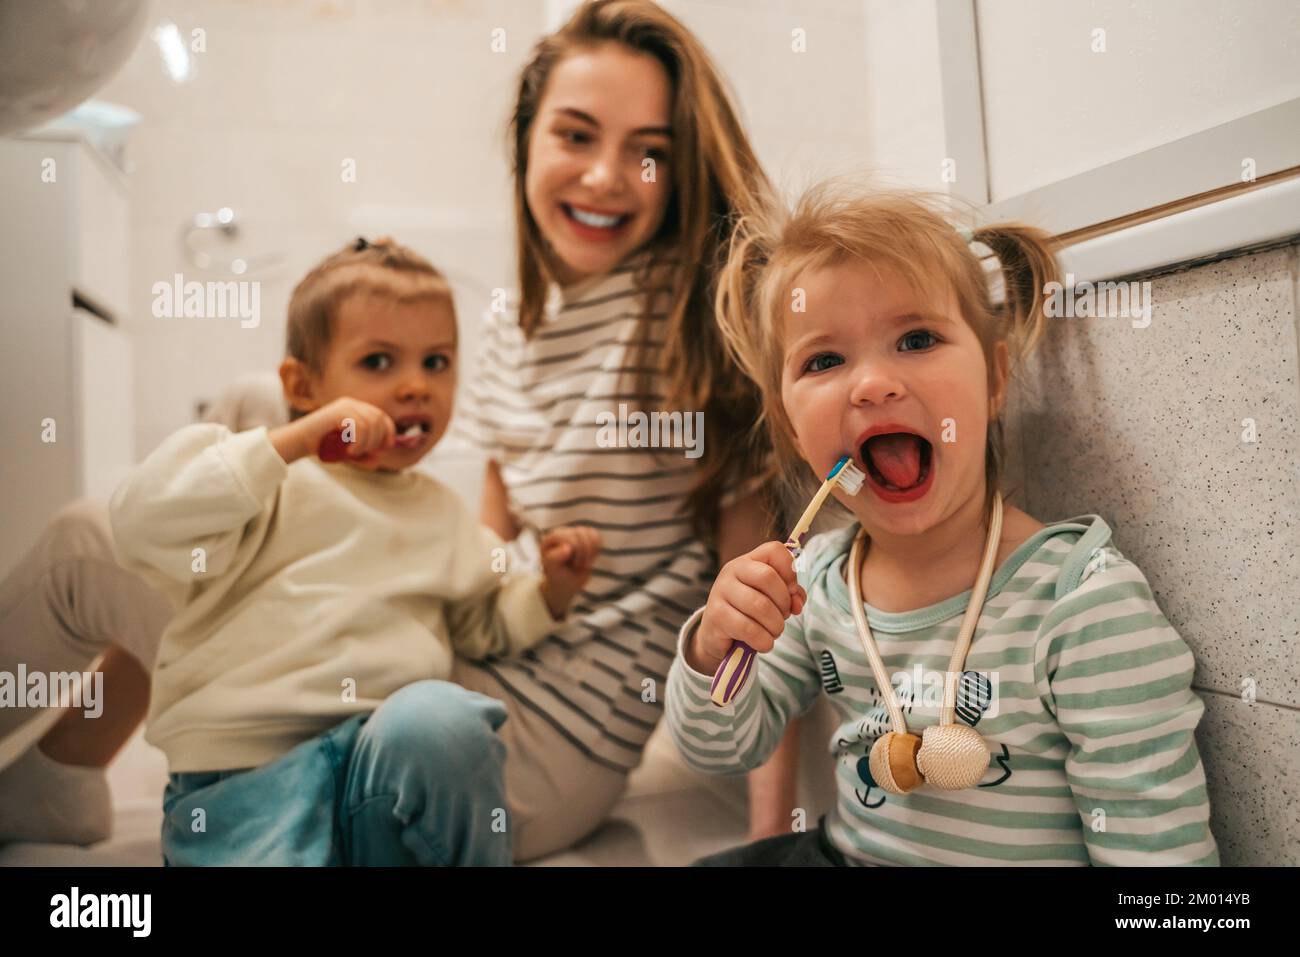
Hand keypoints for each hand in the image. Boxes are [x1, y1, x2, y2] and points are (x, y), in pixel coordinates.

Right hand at [270, 398, 398, 469]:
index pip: (381, 416)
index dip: (389, 431)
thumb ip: (362, 456)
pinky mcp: (338, 412)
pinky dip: (359, 442)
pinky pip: (360, 426)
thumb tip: (377, 461)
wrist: (298, 442)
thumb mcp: (346, 453)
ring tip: (354, 454)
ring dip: (367, 443)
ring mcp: (344, 406)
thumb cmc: (321, 447)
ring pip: (371, 423)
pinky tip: (350, 451)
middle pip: (379, 418)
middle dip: (377, 439)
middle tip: (364, 453)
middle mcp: (351, 404)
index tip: (387, 446)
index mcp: (356, 409)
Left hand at [538, 526, 600, 619]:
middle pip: (581, 534)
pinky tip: (589, 558)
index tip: (570, 566)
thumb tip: (566, 548)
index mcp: (550, 540)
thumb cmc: (556, 579)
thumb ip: (555, 558)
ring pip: (590, 534)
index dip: (574, 553)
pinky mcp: (585, 538)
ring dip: (590, 552)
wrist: (564, 585)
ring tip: (582, 563)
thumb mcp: (552, 572)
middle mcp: (561, 533)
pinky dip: (596, 548)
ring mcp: (574, 534)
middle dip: (582, 554)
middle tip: (577, 567)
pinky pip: (597, 537)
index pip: (569, 538)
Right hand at [689, 542, 806, 672]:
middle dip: (783, 602)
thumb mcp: (771, 598)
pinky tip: (764, 643)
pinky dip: (763, 640)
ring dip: (775, 625)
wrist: (717, 634)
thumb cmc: (749, 612)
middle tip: (783, 616)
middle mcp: (732, 570)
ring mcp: (721, 591)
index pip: (774, 550)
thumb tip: (797, 603)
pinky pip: (748, 628)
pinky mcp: (716, 615)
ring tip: (774, 632)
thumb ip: (790, 595)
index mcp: (748, 561)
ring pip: (760, 606)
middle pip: (767, 577)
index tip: (792, 590)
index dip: (790, 570)